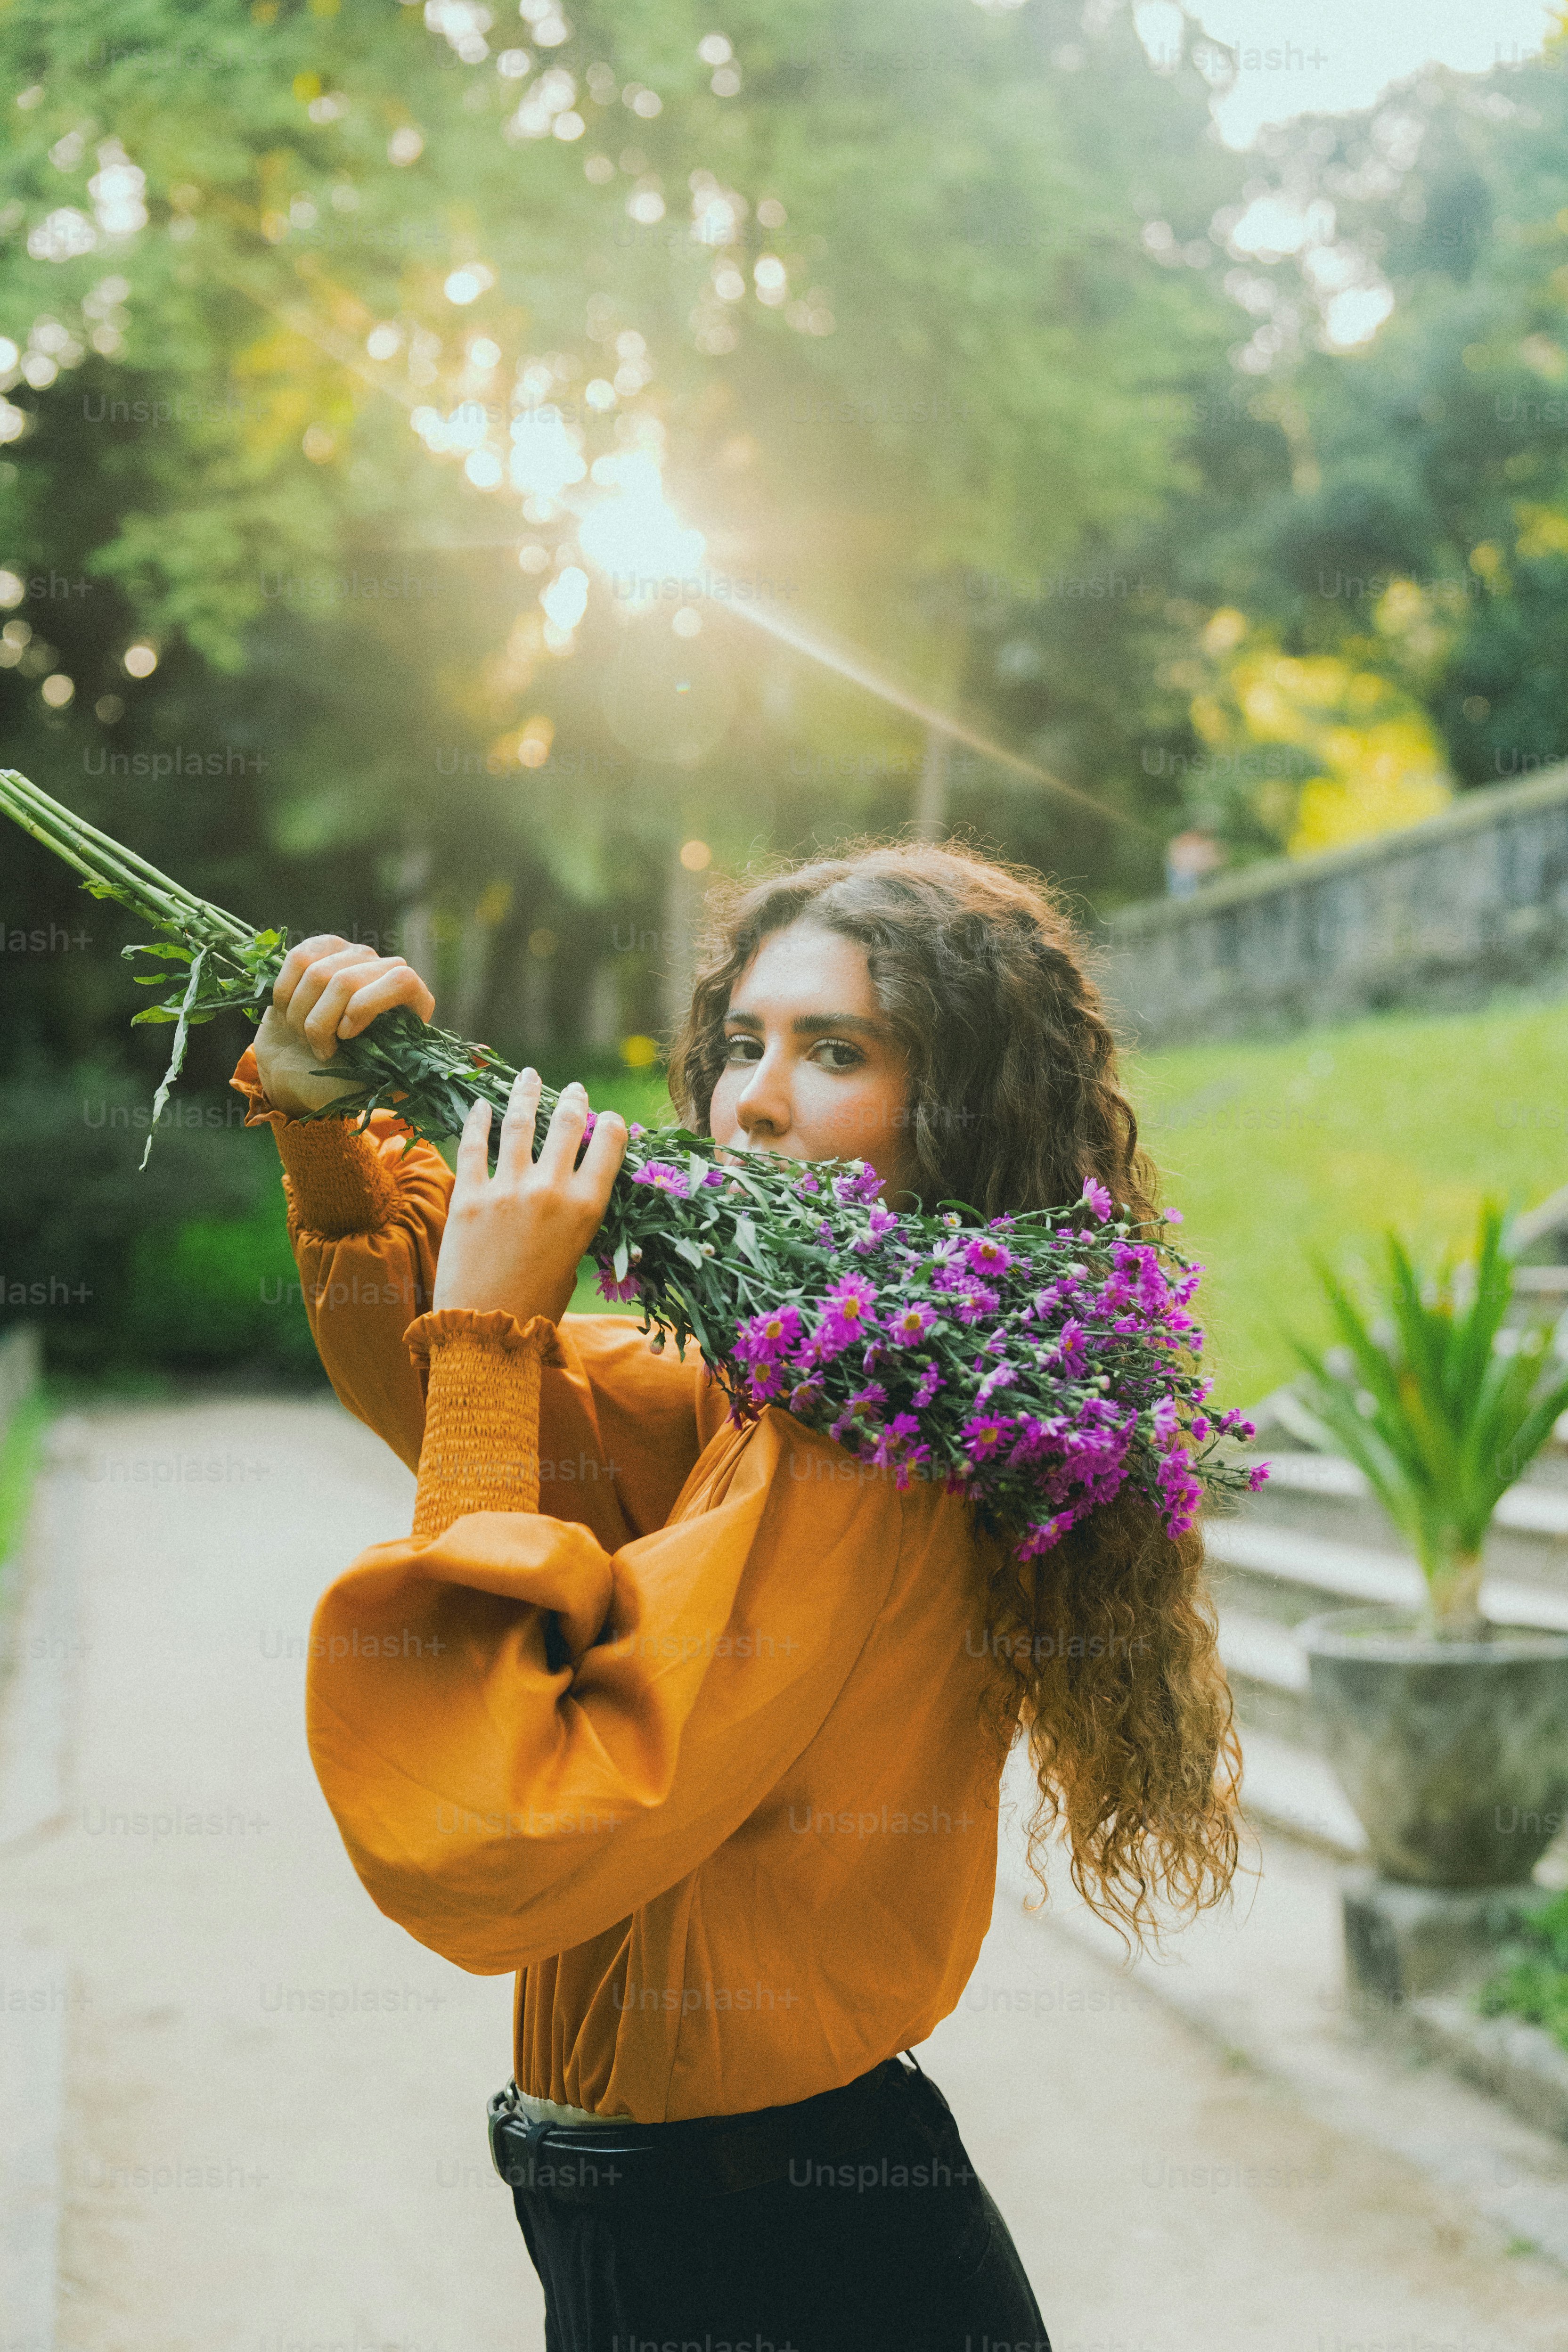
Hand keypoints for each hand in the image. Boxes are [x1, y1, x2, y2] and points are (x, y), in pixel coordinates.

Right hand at [253, 934, 435, 1118]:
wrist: (300, 1067)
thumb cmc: (340, 1079)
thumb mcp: (373, 1086)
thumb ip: (399, 1080)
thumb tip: (431, 1079)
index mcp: (413, 1002)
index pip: (401, 979)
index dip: (366, 1006)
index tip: (345, 1036)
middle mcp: (387, 970)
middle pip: (347, 980)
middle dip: (321, 1022)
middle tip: (319, 1049)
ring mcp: (354, 955)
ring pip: (317, 972)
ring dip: (301, 1014)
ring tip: (304, 1036)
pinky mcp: (322, 948)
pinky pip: (297, 959)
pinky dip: (285, 994)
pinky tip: (289, 1012)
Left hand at [432, 1071, 627, 1328]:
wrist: (484, 1332)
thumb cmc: (536, 1307)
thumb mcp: (574, 1261)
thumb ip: (575, 1222)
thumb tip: (574, 1192)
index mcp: (585, 1209)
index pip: (608, 1146)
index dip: (611, 1125)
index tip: (608, 1118)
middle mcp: (550, 1191)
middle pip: (567, 1126)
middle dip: (573, 1101)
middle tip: (571, 1090)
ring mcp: (507, 1190)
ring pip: (520, 1123)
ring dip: (526, 1094)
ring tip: (529, 1077)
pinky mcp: (468, 1197)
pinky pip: (475, 1145)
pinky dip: (478, 1119)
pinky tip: (480, 1104)